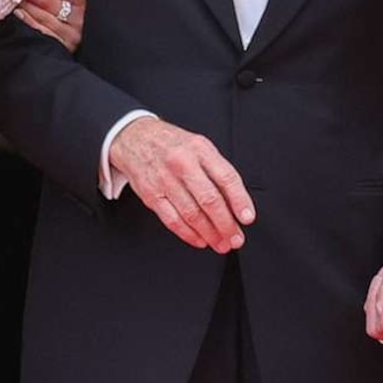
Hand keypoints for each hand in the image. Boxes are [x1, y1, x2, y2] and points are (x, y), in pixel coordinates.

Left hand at [14, 0, 85, 49]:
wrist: (67, 44)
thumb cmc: (66, 13)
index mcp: (83, 3)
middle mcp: (79, 20)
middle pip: (52, 2)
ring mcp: (68, 36)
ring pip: (44, 17)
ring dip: (27, 6)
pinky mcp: (57, 47)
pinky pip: (39, 31)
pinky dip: (27, 21)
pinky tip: (17, 14)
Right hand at [109, 116, 254, 251]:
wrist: (135, 138)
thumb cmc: (172, 144)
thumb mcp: (199, 146)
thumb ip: (217, 170)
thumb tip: (237, 202)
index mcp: (200, 149)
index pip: (226, 177)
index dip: (239, 200)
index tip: (247, 218)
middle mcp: (182, 163)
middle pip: (209, 200)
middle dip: (226, 224)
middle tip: (236, 238)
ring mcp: (165, 180)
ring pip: (191, 214)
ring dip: (209, 234)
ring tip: (221, 243)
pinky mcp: (151, 195)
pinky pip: (172, 220)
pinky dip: (188, 234)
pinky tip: (200, 240)